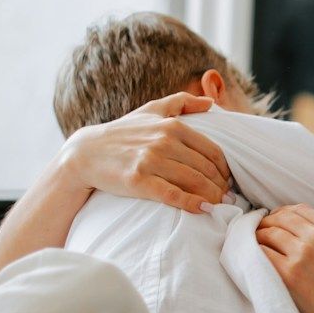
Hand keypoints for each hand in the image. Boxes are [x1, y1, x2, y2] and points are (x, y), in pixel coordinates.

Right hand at [59, 93, 232, 214]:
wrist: (86, 154)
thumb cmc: (122, 133)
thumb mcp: (150, 110)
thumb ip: (181, 102)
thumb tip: (210, 102)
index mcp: (172, 126)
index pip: (212, 151)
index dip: (224, 169)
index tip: (227, 180)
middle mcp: (164, 141)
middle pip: (206, 169)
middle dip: (221, 186)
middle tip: (226, 197)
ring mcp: (151, 161)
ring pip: (194, 182)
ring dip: (212, 196)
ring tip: (218, 205)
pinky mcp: (139, 181)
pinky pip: (173, 195)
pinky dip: (192, 204)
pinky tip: (203, 210)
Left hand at [256, 204, 313, 312]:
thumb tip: (291, 227)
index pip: (298, 209)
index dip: (282, 213)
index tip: (275, 222)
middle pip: (280, 217)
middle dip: (266, 223)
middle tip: (258, 234)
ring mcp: (302, 254)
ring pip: (268, 233)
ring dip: (258, 238)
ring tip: (255, 247)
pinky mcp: (288, 272)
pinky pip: (262, 252)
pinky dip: (255, 253)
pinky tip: (255, 260)